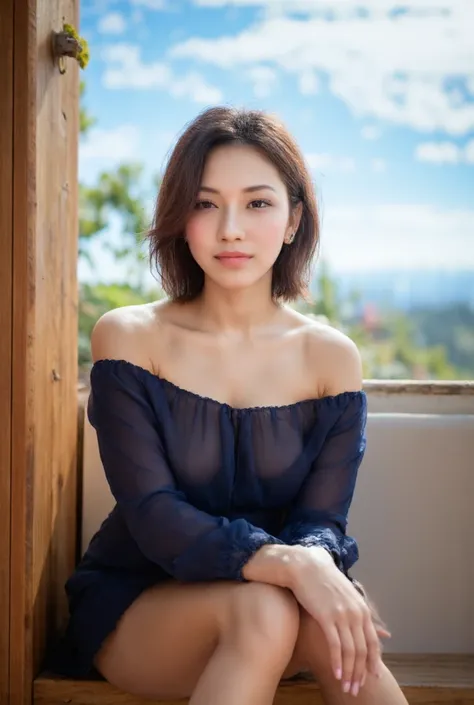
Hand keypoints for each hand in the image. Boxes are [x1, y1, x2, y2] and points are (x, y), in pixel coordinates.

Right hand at [287, 547, 390, 695]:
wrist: (305, 566)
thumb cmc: (325, 581)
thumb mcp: (348, 596)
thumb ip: (362, 615)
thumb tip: (383, 632)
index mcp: (362, 609)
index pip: (373, 642)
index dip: (373, 662)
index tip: (372, 678)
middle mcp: (356, 613)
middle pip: (363, 651)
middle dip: (360, 673)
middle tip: (356, 689)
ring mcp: (342, 615)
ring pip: (350, 651)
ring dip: (349, 672)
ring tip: (346, 687)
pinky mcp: (326, 617)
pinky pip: (335, 645)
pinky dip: (337, 662)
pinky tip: (336, 673)